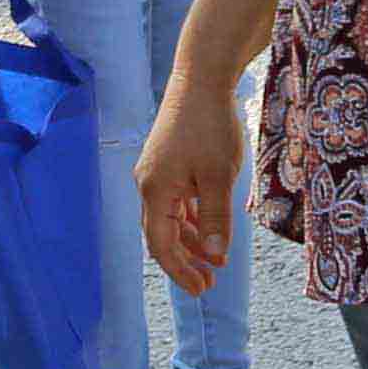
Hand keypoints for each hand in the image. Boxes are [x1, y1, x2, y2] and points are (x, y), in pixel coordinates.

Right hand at [137, 81, 242, 294]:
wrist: (200, 79)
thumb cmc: (210, 126)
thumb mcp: (219, 177)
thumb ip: (216, 218)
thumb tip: (216, 255)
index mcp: (155, 191)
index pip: (161, 244)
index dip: (179, 271)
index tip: (201, 289)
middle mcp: (148, 184)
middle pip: (162, 234)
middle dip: (184, 261)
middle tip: (209, 282)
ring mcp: (156, 172)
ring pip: (170, 218)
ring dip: (191, 241)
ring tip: (215, 259)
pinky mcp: (167, 162)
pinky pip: (175, 201)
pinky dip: (191, 218)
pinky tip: (210, 227)